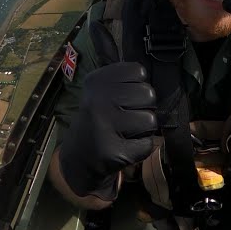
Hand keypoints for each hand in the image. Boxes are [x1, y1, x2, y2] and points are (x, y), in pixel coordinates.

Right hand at [58, 62, 157, 199]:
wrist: (80, 157)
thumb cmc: (100, 118)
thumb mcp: (102, 90)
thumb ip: (125, 78)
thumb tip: (149, 76)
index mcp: (96, 81)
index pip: (138, 71)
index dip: (136, 86)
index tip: (121, 97)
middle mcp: (97, 101)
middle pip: (148, 94)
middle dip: (142, 107)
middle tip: (124, 118)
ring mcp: (104, 127)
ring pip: (150, 120)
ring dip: (142, 129)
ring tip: (123, 133)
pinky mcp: (115, 152)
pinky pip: (147, 144)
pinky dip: (140, 148)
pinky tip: (123, 147)